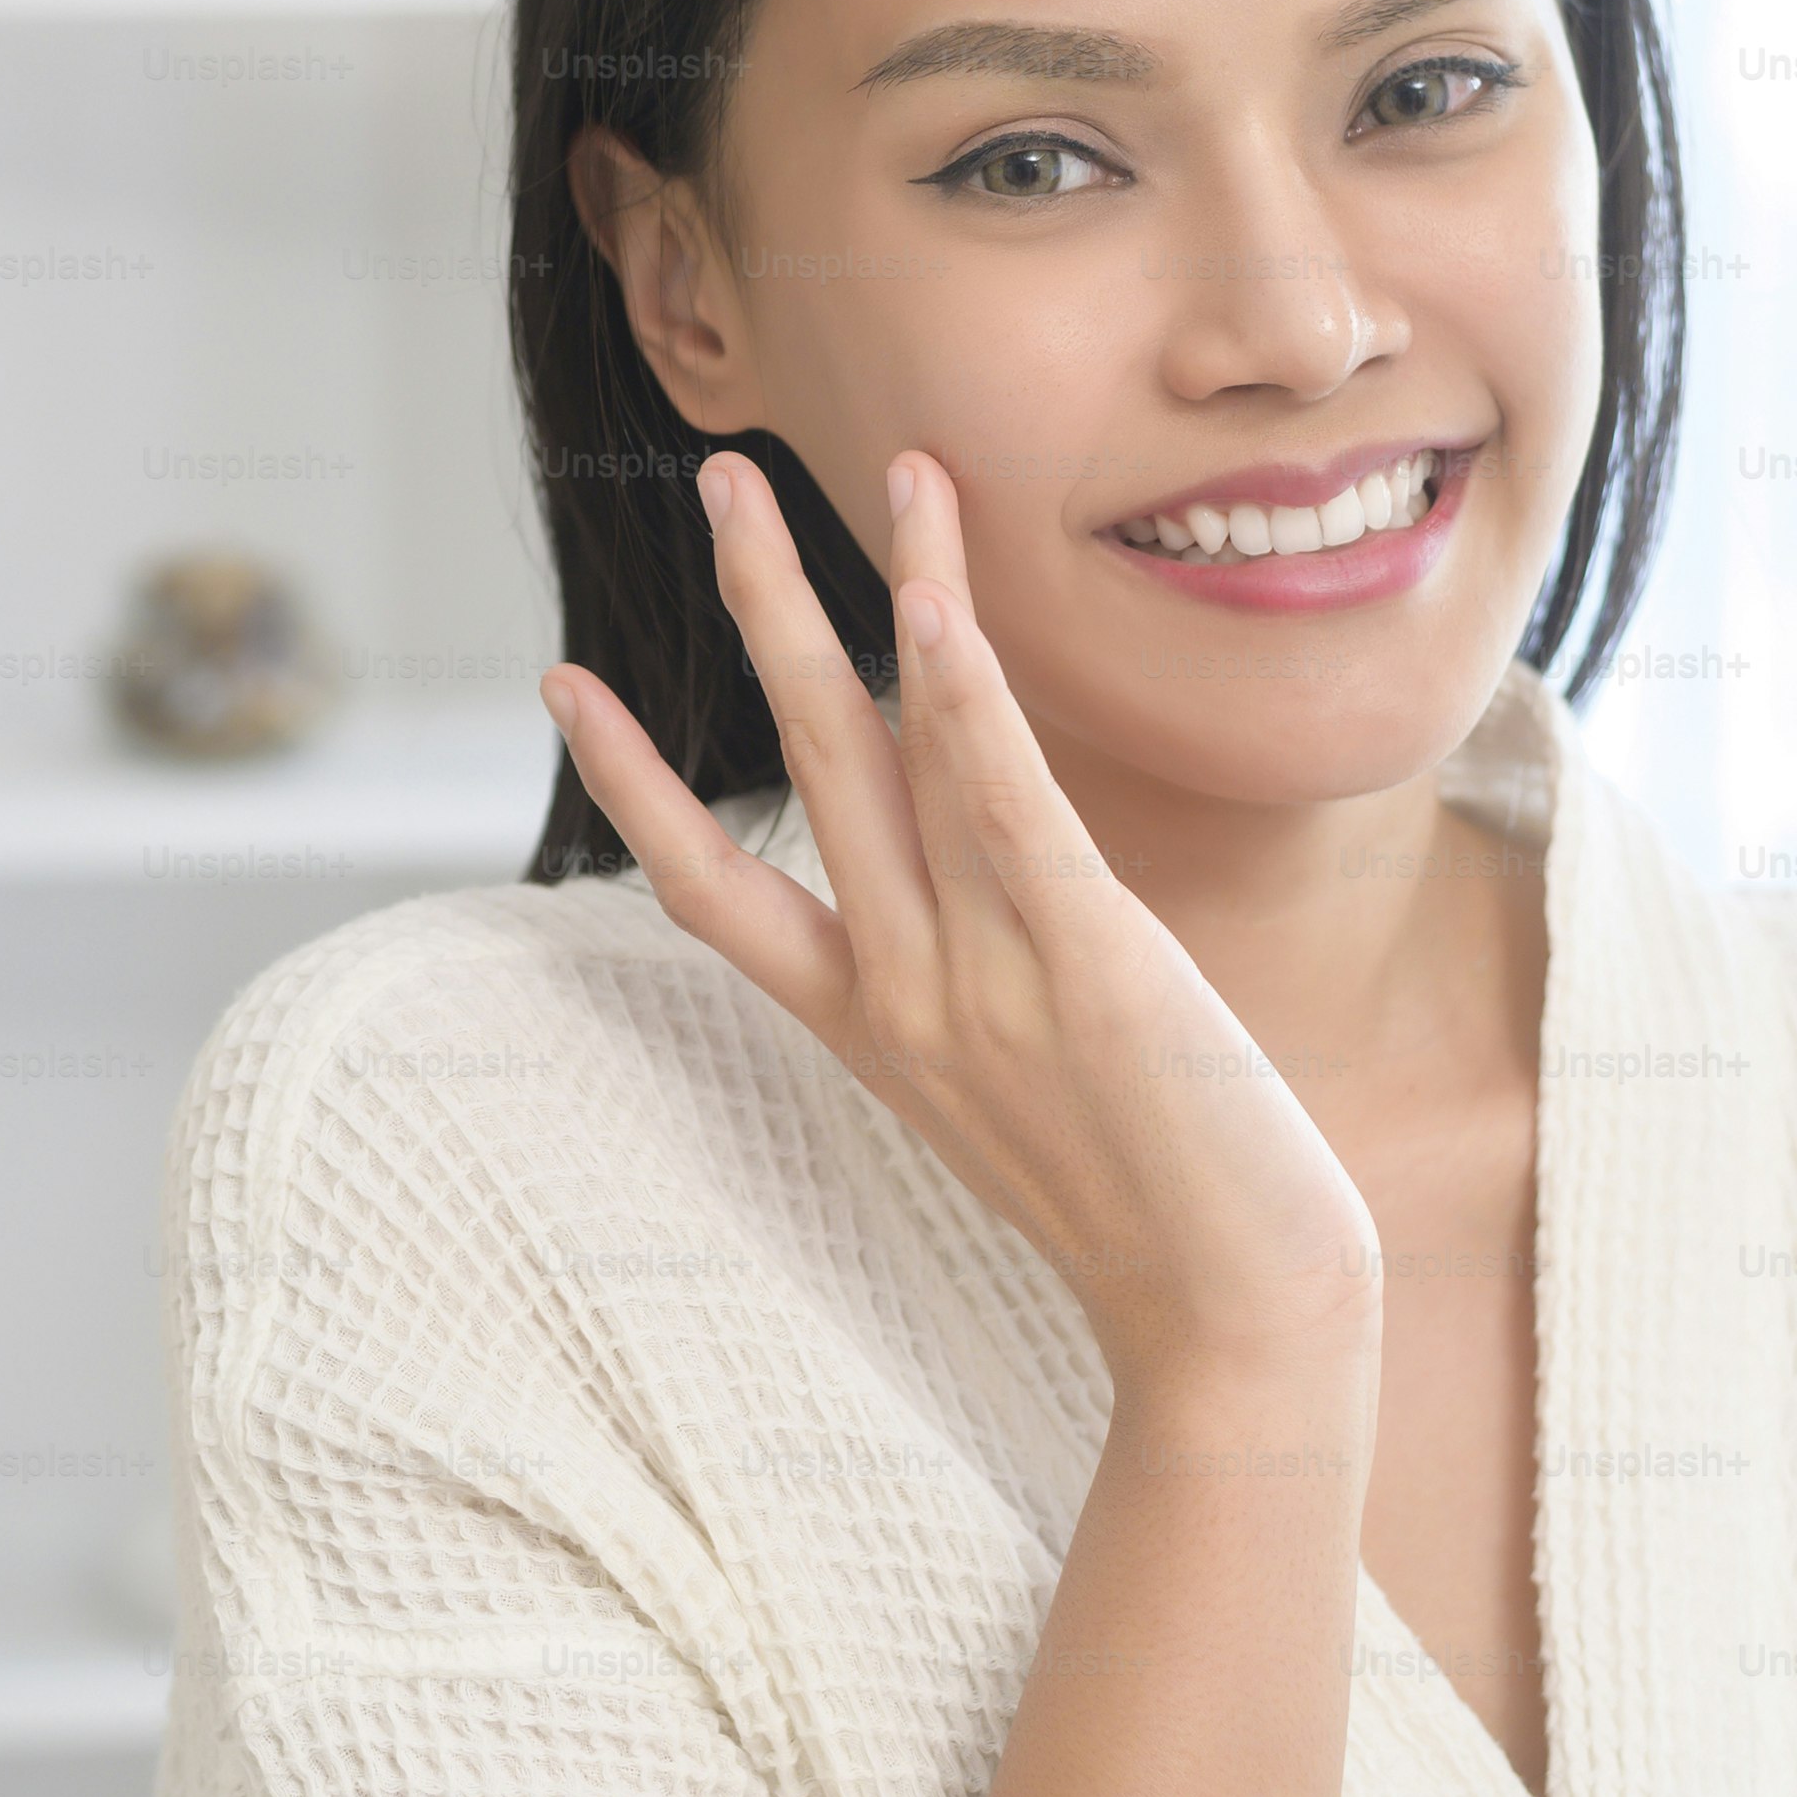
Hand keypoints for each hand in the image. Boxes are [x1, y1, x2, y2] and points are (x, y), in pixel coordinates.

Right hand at [541, 447, 1383, 1383]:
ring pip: (901, 748)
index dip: (629, 782)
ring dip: (879, 589)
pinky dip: (963, 696)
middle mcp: (901, 991)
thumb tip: (980, 889)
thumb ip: (979, 978)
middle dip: (758, 604)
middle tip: (719, 473)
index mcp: (871, 1026)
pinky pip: (1001, 805)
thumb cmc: (1155, 1211)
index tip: (559, 683)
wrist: (1238, 1330)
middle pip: (802, 759)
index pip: (711, 887)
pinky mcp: (1083, 962)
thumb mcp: (1022, 1088)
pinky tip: (930, 600)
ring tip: (884, 466)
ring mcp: (982, 976)